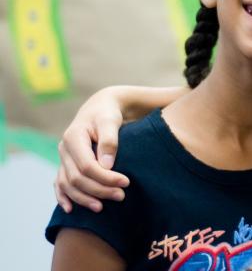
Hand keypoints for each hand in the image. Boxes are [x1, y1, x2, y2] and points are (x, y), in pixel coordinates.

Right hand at [54, 87, 128, 212]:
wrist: (100, 108)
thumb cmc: (108, 114)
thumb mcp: (110, 121)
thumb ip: (109, 140)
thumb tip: (106, 166)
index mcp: (73, 137)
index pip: (87, 166)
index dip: (105, 177)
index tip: (125, 182)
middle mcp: (64, 149)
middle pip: (77, 178)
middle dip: (99, 190)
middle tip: (121, 196)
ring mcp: (63, 158)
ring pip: (67, 184)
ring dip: (84, 198)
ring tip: (102, 208)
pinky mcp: (65, 164)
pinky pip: (59, 184)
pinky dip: (63, 197)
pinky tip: (71, 210)